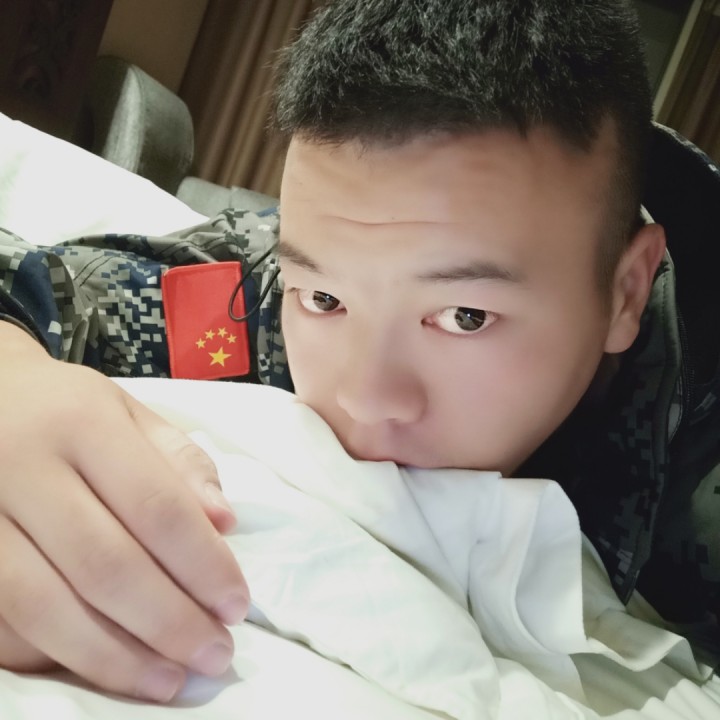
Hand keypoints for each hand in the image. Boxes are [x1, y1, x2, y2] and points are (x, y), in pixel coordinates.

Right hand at [0, 322, 248, 700]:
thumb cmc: (67, 409)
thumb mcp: (130, 413)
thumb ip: (181, 462)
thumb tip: (225, 523)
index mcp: (82, 424)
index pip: (156, 507)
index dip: (202, 564)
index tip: (236, 606)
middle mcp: (22, 469)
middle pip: (105, 566)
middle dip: (169, 622)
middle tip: (215, 654)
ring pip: (45, 606)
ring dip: (115, 657)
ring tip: (171, 680)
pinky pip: (3, 620)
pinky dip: (55, 655)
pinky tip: (104, 668)